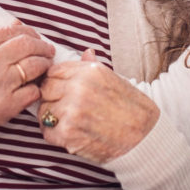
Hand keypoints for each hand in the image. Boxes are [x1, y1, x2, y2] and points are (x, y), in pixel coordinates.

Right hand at [0, 22, 54, 144]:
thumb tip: (16, 26)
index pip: (13, 31)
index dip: (30, 32)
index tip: (35, 37)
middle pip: (28, 45)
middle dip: (42, 46)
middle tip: (48, 50)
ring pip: (34, 66)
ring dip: (44, 65)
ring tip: (45, 66)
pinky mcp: (5, 107)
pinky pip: (32, 92)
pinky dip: (36, 89)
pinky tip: (32, 88)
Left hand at [38, 50, 158, 163]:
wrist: (145, 137)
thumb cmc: (131, 108)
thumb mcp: (114, 79)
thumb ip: (92, 67)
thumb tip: (85, 52)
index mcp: (90, 71)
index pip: (54, 71)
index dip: (55, 82)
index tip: (61, 91)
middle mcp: (79, 87)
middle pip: (45, 89)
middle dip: (51, 99)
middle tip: (64, 108)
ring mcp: (72, 110)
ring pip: (44, 111)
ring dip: (52, 118)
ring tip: (68, 122)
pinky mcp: (68, 133)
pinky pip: (47, 131)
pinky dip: (54, 135)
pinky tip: (69, 134)